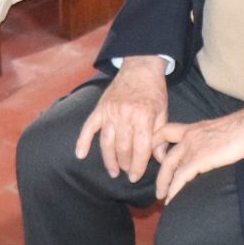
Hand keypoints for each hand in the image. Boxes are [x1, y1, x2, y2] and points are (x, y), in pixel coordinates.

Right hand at [74, 56, 169, 180]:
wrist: (140, 68)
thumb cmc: (154, 91)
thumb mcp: (163, 112)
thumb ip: (160, 137)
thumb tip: (159, 159)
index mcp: (144, 116)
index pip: (140, 148)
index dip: (138, 166)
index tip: (135, 177)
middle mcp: (125, 115)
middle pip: (123, 148)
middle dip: (125, 164)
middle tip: (126, 172)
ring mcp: (110, 111)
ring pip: (107, 142)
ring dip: (109, 159)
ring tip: (113, 171)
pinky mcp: (100, 108)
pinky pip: (89, 127)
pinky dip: (83, 141)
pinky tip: (80, 155)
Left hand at [154, 108, 243, 203]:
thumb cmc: (242, 129)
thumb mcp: (219, 131)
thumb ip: (210, 140)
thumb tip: (213, 152)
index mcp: (193, 128)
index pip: (166, 131)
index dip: (158, 144)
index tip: (159, 159)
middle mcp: (189, 136)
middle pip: (165, 154)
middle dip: (160, 173)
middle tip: (159, 187)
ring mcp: (192, 147)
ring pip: (169, 167)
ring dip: (164, 184)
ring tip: (163, 197)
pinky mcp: (198, 159)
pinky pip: (180, 177)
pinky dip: (173, 190)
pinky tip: (171, 200)